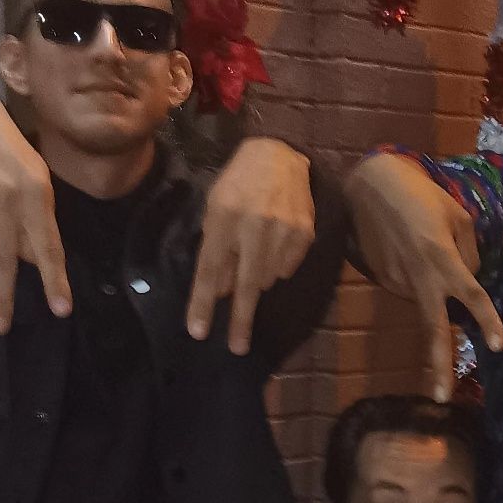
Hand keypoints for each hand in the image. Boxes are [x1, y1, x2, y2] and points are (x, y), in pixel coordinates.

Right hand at [0, 94, 69, 334]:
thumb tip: (33, 261)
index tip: (60, 310)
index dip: (54, 280)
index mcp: (35, 194)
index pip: (48, 246)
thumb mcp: (36, 177)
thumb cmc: (9, 152)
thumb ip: (38, 219)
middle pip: (5, 260)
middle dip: (2, 297)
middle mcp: (5, 201)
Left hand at [187, 137, 315, 353]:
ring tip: (253, 252)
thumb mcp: (215, 209)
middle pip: (244, 285)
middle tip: (236, 348)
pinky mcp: (304, 233)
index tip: (198, 332)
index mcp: (223, 217)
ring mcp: (283, 230)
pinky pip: (287, 268)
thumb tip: (221, 290)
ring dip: (256, 278)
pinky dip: (276, 266)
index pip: (210, 270)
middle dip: (239, 319)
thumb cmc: (237, 183)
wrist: (278, 155)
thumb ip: (215, 248)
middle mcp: (254, 225)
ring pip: (267, 278)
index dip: (203, 303)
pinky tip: (272, 244)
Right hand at [348, 155, 502, 402]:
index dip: (488, 322)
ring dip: (431, 290)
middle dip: (439, 366)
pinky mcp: (382, 280)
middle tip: (442, 397)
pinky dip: (416, 279)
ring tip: (418, 244)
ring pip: (426, 300)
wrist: (367, 186)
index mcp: (443, 259)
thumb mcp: (457, 216)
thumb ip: (469, 253)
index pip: (473, 297)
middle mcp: (420, 279)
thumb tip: (470, 278)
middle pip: (434, 330)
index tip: (498, 346)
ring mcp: (398, 282)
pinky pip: (410, 288)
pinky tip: (407, 250)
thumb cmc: (420, 195)